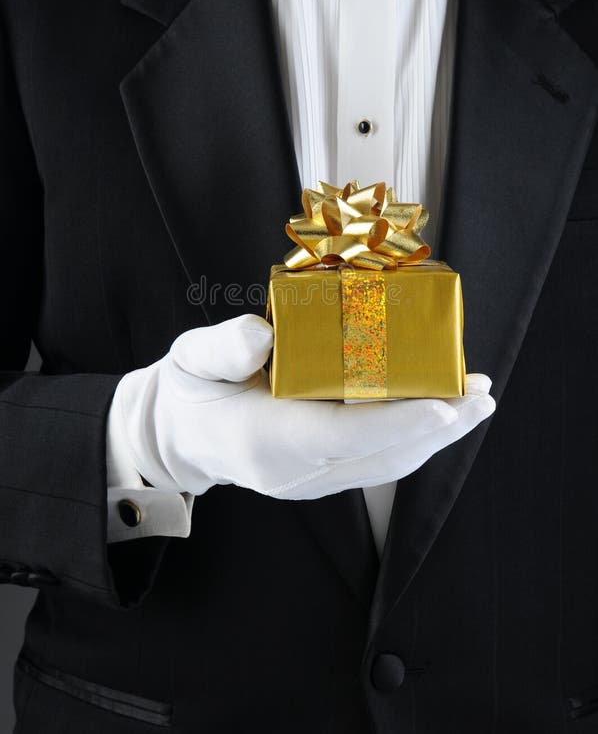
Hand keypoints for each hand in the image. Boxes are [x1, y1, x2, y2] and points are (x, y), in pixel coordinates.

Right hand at [110, 314, 495, 498]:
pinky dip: (414, 439)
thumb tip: (262, 336)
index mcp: (263, 440)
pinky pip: (377, 463)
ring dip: (436, 435)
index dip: (396, 421)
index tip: (445, 404)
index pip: (339, 436)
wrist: (177, 440)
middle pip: (379, 455)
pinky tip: (440, 417)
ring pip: (386, 464)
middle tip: (481, 393)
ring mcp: (311, 482)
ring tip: (476, 403)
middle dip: (437, 426)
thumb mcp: (190, 358)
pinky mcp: (321, 478)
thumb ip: (222, 347)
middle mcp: (294, 472)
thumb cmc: (187, 391)